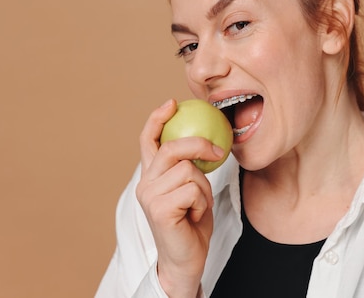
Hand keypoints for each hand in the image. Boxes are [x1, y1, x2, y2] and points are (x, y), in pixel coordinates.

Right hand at [135, 99, 223, 296]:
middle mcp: (145, 183)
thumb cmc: (191, 223)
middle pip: (172, 148)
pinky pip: (192, 190)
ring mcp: (149, 196)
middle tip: (218, 152)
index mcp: (151, 175)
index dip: (157, 119)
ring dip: (203, 188)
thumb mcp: (191, 188)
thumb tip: (206, 139)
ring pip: (188, 171)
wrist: (186, 258)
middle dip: (199, 146)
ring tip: (197, 205)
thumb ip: (189, 166)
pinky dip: (201, 202)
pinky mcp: (158, 209)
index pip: (149, 140)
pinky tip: (193, 216)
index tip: (172, 103)